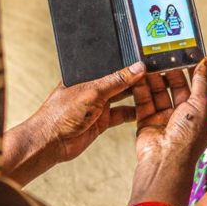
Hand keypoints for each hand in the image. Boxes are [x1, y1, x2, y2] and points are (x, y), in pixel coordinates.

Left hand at [1, 62, 145, 185]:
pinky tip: (144, 110)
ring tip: (155, 90)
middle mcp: (93, 89)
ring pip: (122, 98)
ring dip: (136, 96)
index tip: (147, 62)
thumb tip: (136, 68)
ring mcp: (98, 106)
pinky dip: (132, 113)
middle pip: (119, 82)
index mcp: (86, 75)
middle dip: (135, 80)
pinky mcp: (102, 121)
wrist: (51, 143)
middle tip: (156, 75)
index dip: (128, 65)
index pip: (112, 66)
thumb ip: (116, 81)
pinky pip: (121, 115)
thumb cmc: (60, 113)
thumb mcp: (91, 92)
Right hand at [128, 58, 206, 205]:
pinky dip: (141, 88)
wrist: (166, 160)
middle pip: (176, 87)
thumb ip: (201, 81)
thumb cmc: (189, 137)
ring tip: (150, 62)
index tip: (185, 53)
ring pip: (159, 92)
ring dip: (155, 78)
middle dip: (170, 71)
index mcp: (201, 112)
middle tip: (163, 55)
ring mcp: (164, 118)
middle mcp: (183, 115)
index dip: (192, 69)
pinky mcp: (147, 121)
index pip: (197, 85)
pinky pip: (144, 101)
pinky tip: (139, 76)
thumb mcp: (201, 104)